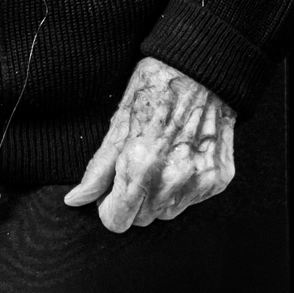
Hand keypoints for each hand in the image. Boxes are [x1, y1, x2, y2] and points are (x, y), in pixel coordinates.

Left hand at [62, 55, 234, 232]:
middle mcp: (172, 181)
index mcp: (140, 167)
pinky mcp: (219, 179)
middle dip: (133, 200)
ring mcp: (199, 182)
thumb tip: (75, 200)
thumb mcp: (118, 122)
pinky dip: (182, 186)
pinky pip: (191, 201)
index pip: (116, 222)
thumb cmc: (154, 88)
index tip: (110, 190)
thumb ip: (98, 169)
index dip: (108, 207)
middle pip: (141, 220)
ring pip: (166, 214)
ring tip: (160, 157)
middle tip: (135, 165)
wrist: (202, 70)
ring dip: (158, 196)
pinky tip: (180, 155)